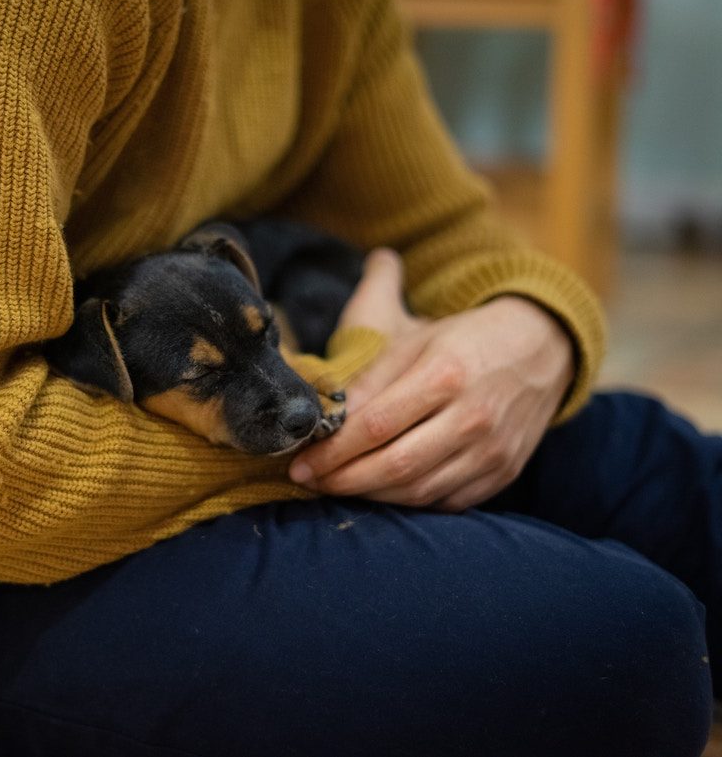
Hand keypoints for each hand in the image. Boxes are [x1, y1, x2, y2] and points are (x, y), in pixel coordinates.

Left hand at [288, 249, 574, 510]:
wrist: (541, 348)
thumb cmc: (464, 340)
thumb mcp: (415, 341)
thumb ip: (369, 377)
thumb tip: (325, 414)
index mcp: (446, 375)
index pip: (376, 425)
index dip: (333, 450)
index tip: (301, 461)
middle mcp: (474, 418)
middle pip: (396, 466)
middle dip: (343, 480)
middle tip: (308, 481)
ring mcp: (492, 451)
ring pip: (418, 491)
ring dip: (369, 494)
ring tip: (336, 486)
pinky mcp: (503, 473)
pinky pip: (446, 501)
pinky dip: (407, 502)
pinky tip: (379, 491)